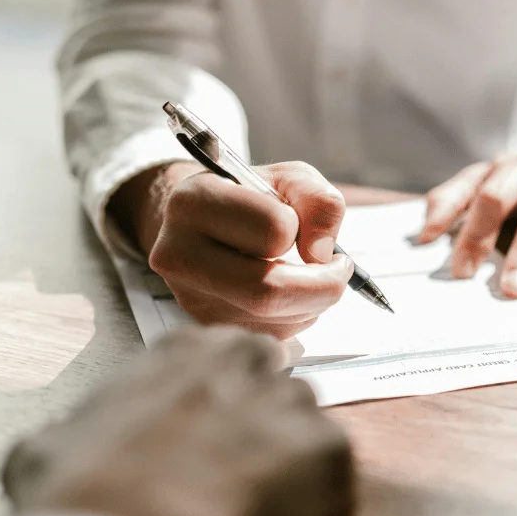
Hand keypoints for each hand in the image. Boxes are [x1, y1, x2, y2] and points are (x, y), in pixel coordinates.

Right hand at [1, 326, 354, 515]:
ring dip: (287, 466)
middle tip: (235, 476)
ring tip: (250, 514)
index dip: (215, 405)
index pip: (221, 362)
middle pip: (272, 387)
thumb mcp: (47, 448)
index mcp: (185, 350)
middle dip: (259, 425)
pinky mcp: (333, 455)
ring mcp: (296, 405)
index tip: (205, 437)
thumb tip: (64, 441)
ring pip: (305, 430)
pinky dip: (313, 510)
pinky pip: (332, 481)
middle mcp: (248, 362)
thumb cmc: (82, 499)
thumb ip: (75, 429)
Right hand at [111, 161, 353, 339]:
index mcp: (193, 202)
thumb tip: (321, 253)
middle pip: (267, 292)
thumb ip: (319, 201)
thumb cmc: (251, 198)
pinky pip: (269, 336)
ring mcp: (188, 297)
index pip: (273, 230)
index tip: (305, 226)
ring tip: (307, 275)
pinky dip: (295, 317)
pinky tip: (286, 293)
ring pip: (273, 321)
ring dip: (311, 303)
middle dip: (322, 286)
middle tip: (339, 270)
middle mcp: (178, 253)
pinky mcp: (204, 326)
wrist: (206, 221)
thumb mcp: (290, 179)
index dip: (303, 230)